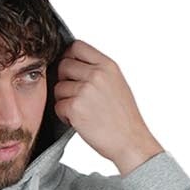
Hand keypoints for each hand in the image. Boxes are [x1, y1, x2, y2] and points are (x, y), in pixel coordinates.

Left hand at [52, 40, 162, 172]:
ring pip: (58, 88)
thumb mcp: (117, 83)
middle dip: (64, 81)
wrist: (130, 142)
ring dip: (64, 101)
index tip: (70, 70)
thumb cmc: (124, 118)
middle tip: (74, 95)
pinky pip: (58, 106)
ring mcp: (85, 91)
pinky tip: (79, 122)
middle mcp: (96, 75)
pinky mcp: (75, 108)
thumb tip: (74, 63)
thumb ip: (98, 70)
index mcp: (107, 65)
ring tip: (80, 111)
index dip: (68, 57)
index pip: (76, 47)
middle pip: (63, 65)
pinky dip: (64, 116)